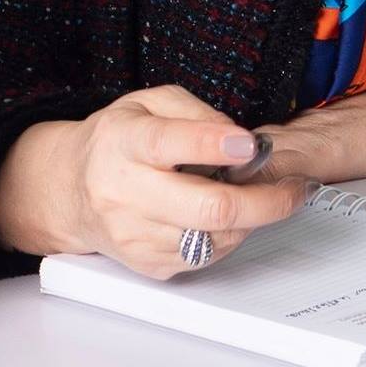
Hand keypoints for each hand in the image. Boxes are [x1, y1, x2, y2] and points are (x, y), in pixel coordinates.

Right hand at [0, 86, 308, 277]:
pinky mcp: (147, 263)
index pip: (169, 144)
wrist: (71, 188)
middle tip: (294, 188)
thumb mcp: (151, 102)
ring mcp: (135, 234)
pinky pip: (206, 257)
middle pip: (206, 208)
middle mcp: (125, 191)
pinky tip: (231, 215)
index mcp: (125, 142)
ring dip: (253, 220)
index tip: (251, 145)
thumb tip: (239, 141)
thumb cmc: (119, 141)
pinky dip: (230, 236)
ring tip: (266, 196)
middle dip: (264, 200)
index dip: (214, 145)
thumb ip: (197, 113)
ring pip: (213, 239)